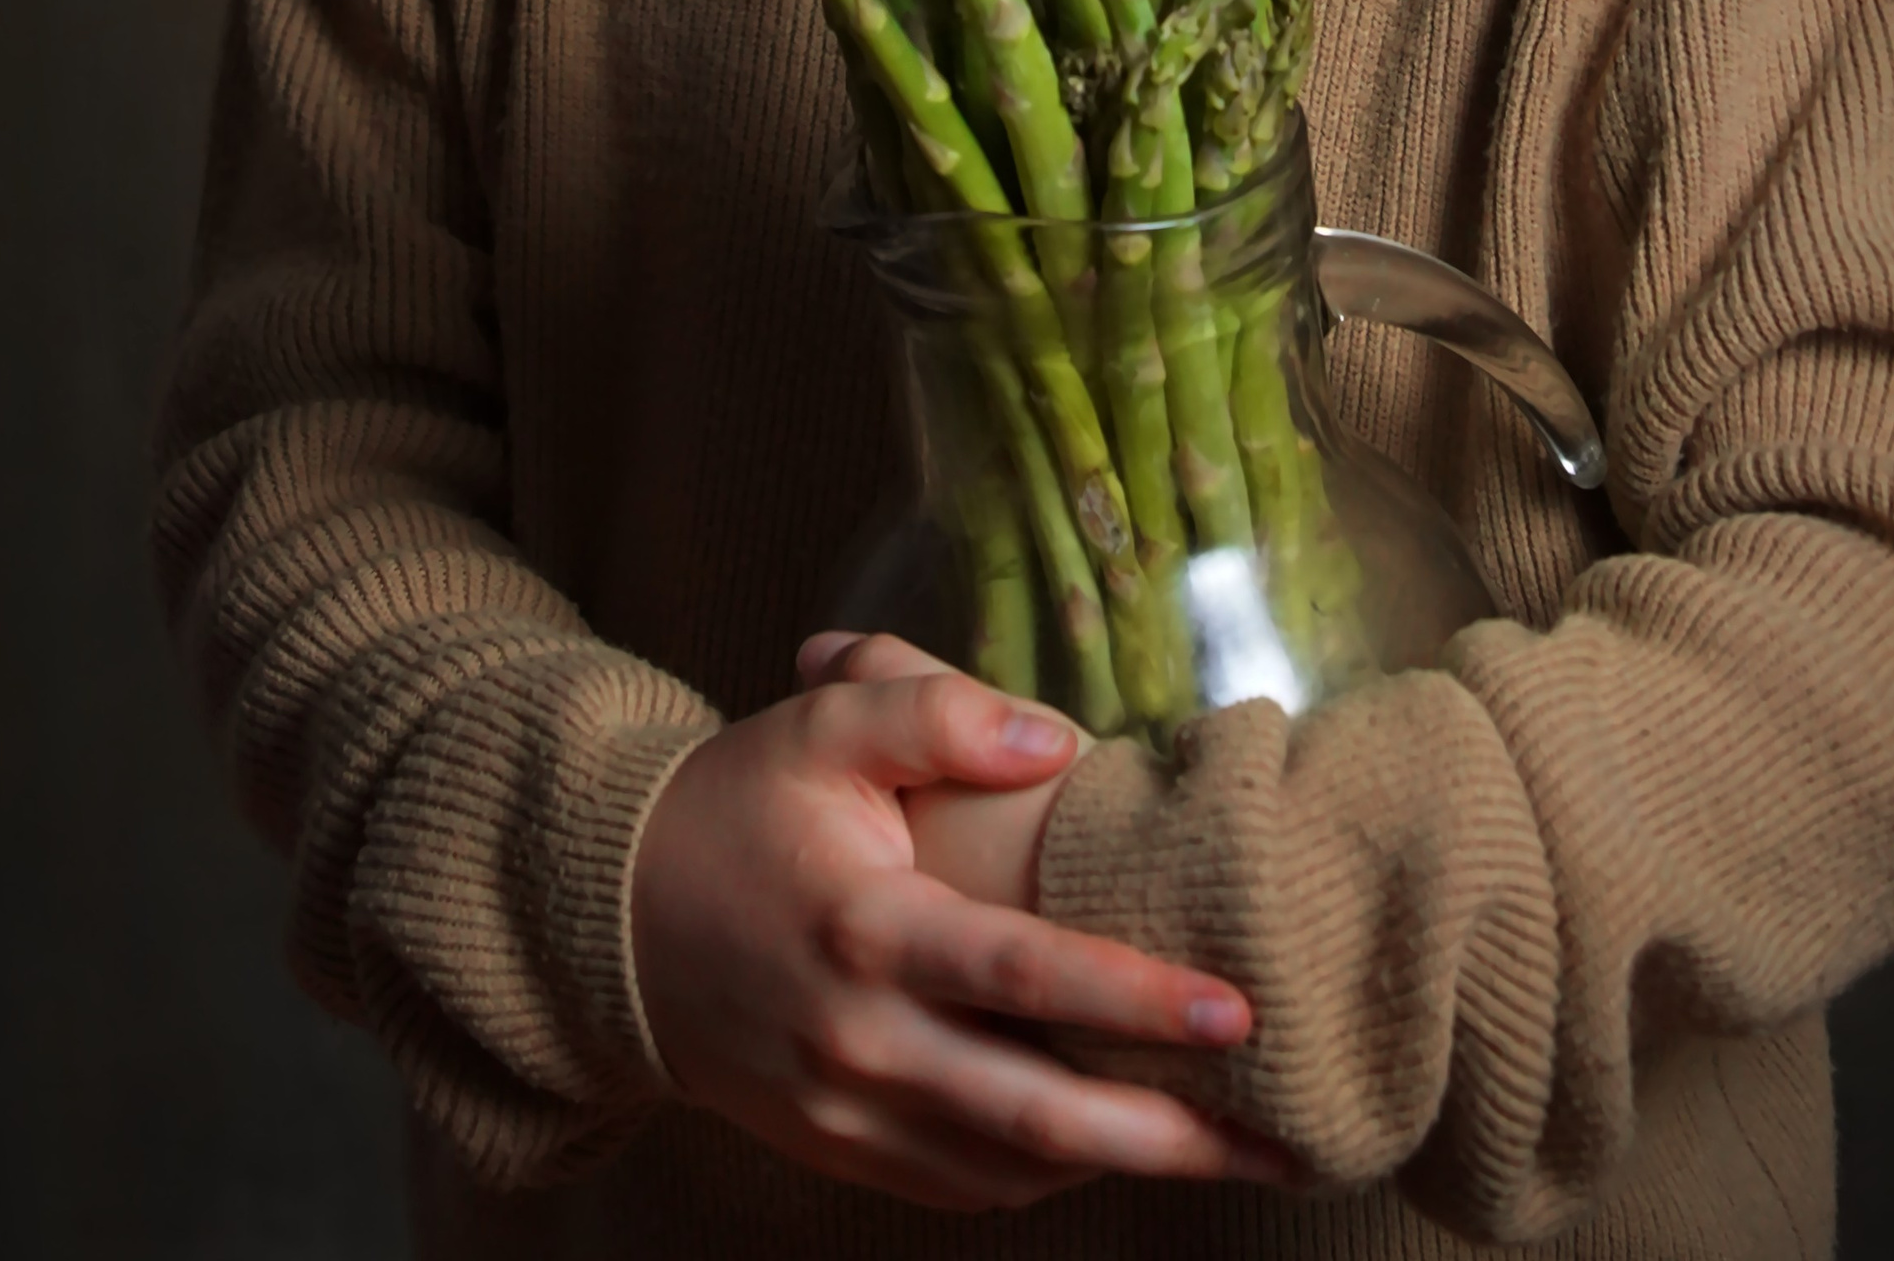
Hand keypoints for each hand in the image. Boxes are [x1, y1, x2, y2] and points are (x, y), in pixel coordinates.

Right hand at [628, 636, 1277, 1211]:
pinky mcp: (841, 1150)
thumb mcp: (820, 722)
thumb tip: (1055, 741)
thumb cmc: (739, 805)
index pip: (1021, 977)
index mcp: (864, 928)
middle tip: (1278, 1136)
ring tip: (1235, 1150)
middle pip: (1034, 1112)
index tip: (1238, 1009)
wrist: (615, 921)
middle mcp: (859, 1040)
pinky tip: (1119, 1145)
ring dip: (1123, 1166)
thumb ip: (933, 710)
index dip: (1134, 998)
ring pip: (1009, 1166)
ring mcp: (847, 1112)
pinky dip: (1047, 1172)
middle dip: (1167, 1135)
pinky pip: (963, 1183)